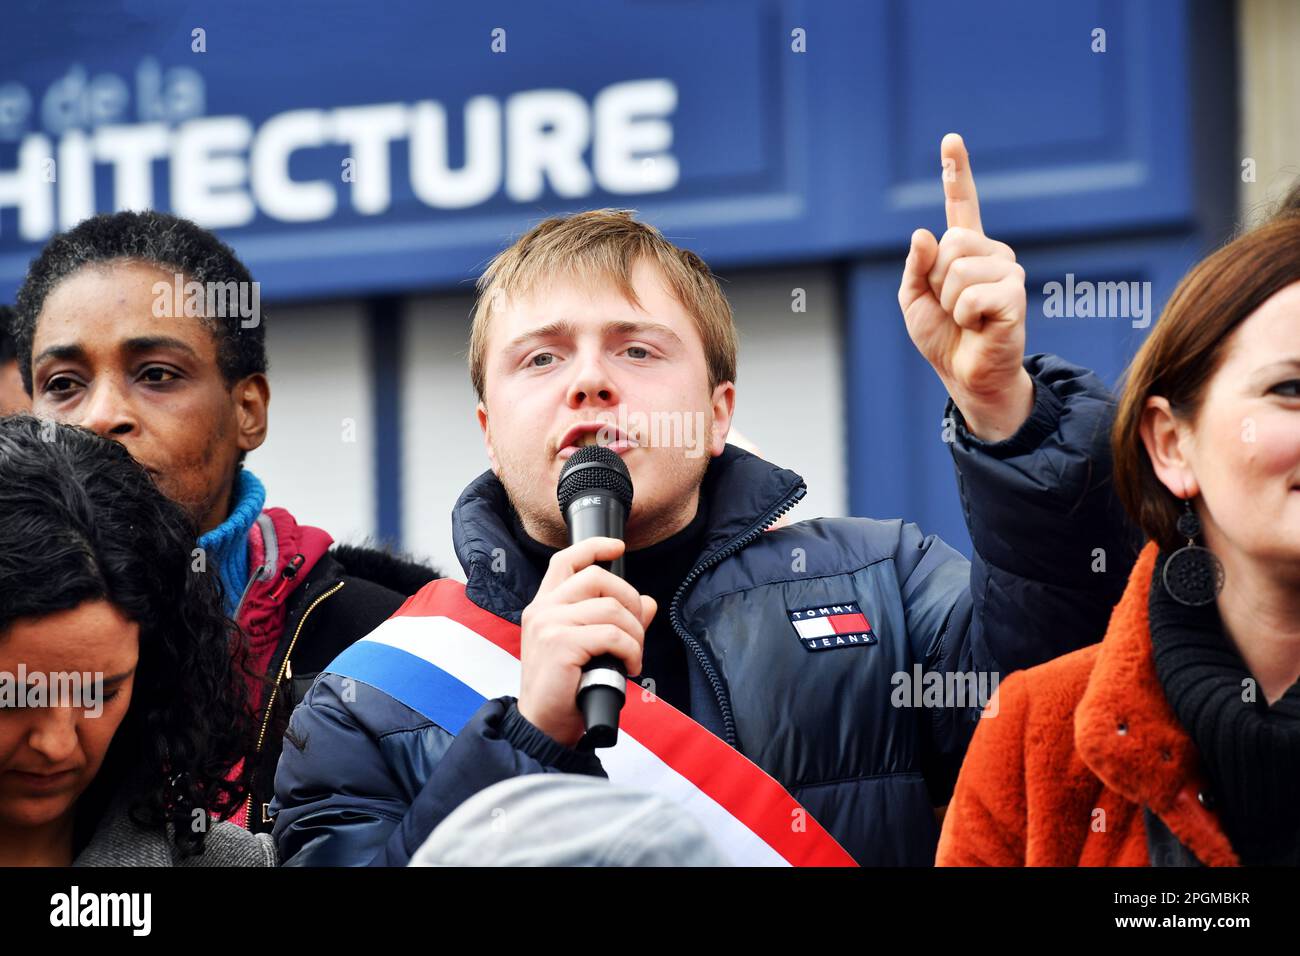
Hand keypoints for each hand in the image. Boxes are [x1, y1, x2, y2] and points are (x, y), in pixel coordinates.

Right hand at [516, 537, 656, 746]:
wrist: (543, 725)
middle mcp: (542, 609)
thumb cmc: (564, 689)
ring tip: (633, 655)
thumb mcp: (589, 649)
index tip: (618, 547)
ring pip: (611, 608)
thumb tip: (648, 603)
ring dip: (635, 633)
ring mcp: (549, 624)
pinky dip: (631, 650)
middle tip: (636, 632)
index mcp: (544, 606)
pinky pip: (613, 634)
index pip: (566, 560)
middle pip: (598, 578)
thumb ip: (617, 623)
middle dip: (630, 601)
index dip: (594, 547)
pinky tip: (629, 666)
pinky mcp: (561, 643)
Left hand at [899, 133, 1032, 441]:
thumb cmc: (942, 338)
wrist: (965, 375)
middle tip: (951, 307)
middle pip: (949, 243)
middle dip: (936, 280)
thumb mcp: (914, 300)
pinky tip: (979, 326)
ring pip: (958, 269)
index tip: (951, 140)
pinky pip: (971, 295)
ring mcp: (1008, 271)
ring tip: (965, 320)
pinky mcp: (1015, 294)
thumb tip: (923, 234)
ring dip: (950, 302)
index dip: (956, 172)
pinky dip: (964, 316)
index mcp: (965, 251)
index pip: (961, 205)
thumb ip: (915, 266)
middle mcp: (992, 253)